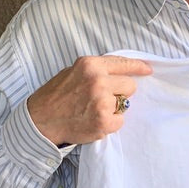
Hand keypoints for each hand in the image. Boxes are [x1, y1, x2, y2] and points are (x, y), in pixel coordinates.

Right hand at [27, 55, 152, 145]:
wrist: (40, 120)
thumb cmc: (56, 96)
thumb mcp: (73, 72)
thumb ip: (96, 70)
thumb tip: (120, 72)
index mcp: (90, 65)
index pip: (123, 63)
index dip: (138, 67)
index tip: (148, 69)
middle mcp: (98, 81)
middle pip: (130, 86)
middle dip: (121, 92)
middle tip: (102, 98)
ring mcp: (102, 102)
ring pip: (125, 105)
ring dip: (114, 109)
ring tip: (93, 110)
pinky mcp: (103, 121)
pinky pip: (120, 121)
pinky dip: (110, 124)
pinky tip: (93, 121)